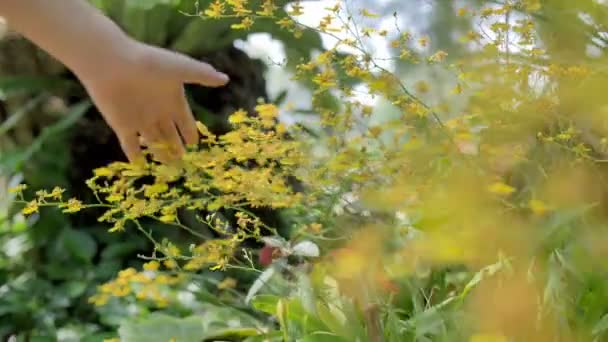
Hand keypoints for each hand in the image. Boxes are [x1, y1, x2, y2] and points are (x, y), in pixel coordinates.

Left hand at [75, 39, 228, 162]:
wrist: (112, 63)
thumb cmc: (149, 62)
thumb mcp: (181, 68)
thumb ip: (202, 75)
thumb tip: (225, 79)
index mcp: (172, 100)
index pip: (186, 123)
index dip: (191, 134)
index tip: (196, 146)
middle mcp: (158, 112)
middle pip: (170, 135)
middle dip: (177, 149)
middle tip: (185, 164)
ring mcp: (140, 119)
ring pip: (154, 143)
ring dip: (162, 155)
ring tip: (170, 168)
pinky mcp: (122, 125)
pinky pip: (130, 146)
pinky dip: (136, 156)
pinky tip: (142, 166)